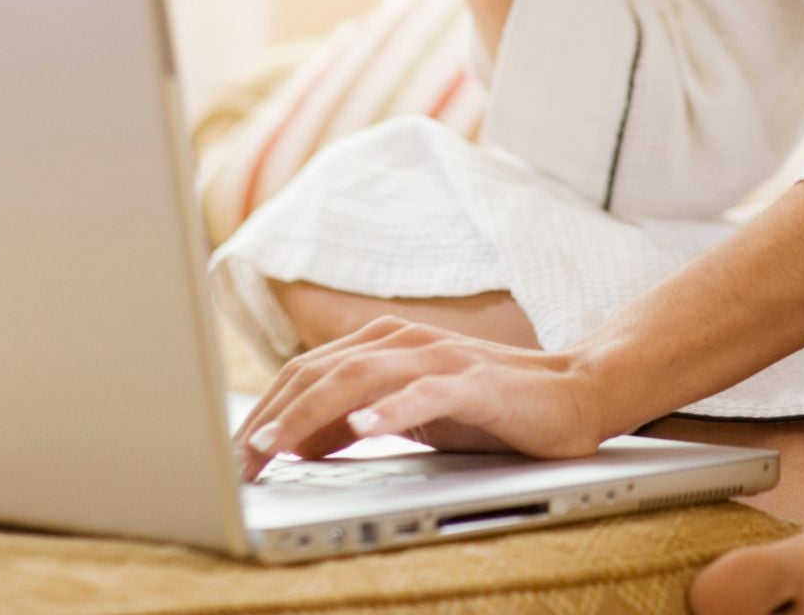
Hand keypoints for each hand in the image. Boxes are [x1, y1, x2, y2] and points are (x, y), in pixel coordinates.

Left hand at [233, 315, 605, 481]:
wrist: (571, 395)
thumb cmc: (489, 409)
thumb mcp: (411, 415)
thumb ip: (359, 418)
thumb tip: (296, 443)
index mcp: (388, 344)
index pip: (308, 371)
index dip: (264, 410)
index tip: (232, 454)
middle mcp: (409, 342)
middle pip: (322, 372)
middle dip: (272, 418)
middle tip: (238, 462)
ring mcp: (443, 359)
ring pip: (361, 379)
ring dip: (310, 415)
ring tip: (274, 447)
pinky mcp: (478, 383)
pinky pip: (426, 393)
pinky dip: (390, 409)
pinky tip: (361, 429)